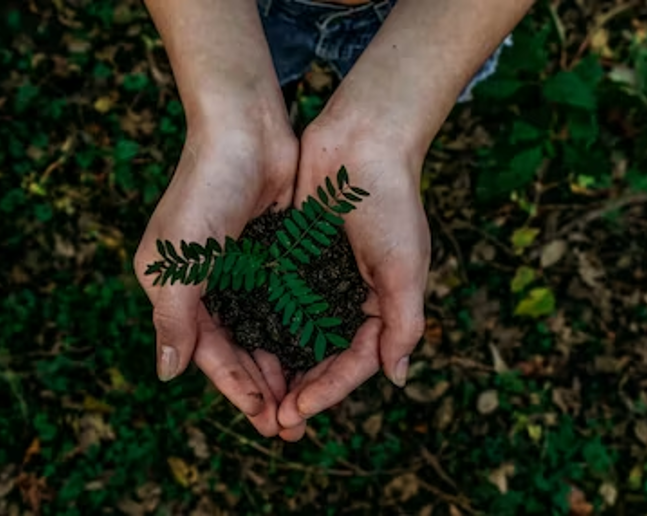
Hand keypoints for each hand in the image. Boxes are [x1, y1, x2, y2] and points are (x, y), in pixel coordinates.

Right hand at [134, 119, 299, 437]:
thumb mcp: (180, 260)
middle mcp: (205, 284)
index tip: (265, 421)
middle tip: (292, 425)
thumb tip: (167, 374)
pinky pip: (283, 304)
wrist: (245, 128)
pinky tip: (316, 354)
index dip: (236, 389)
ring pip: (262, 332)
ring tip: (307, 400)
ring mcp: (239, 270)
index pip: (207, 353)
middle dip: (262, 388)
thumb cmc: (205, 189)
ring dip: (282, 366)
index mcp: (175, 288)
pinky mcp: (270, 254)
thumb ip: (173, 318)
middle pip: (236, 349)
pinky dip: (296, 331)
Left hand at [277, 115, 430, 434]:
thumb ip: (404, 323)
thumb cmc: (391, 202)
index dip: (327, 391)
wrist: (362, 140)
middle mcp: (349, 298)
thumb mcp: (406, 267)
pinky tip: (240, 346)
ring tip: (255, 396)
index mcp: (381, 306)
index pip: (354, 363)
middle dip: (300, 390)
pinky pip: (275, 300)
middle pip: (322, 358)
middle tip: (272, 421)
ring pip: (295, 336)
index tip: (296, 411)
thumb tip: (396, 378)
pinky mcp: (293, 257)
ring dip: (278, 367)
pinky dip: (262, 325)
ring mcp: (319, 279)